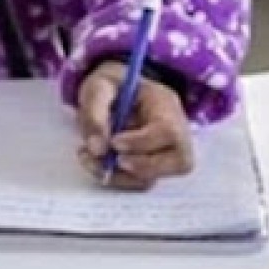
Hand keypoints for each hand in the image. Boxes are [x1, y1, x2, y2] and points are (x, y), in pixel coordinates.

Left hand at [75, 62, 192, 190]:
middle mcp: (176, 131)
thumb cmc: (111, 86)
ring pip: (156, 178)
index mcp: (166, 104)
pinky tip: (96, 162)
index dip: (142, 143)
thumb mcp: (98, 87)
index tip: (114, 142)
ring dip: (119, 175)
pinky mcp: (153, 167)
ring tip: (90, 157)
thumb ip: (94, 114)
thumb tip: (97, 149)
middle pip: (178, 161)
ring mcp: (167, 152)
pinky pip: (140, 182)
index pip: (168, 131)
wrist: (113, 91)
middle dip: (138, 166)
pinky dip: (116, 178)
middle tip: (106, 158)